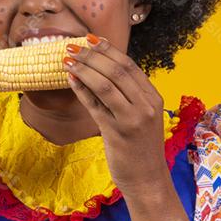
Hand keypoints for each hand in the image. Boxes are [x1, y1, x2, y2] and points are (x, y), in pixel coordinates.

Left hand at [62, 36, 170, 199]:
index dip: (108, 50)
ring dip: (84, 68)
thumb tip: (102, 71)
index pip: (129, 66)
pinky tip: (70, 78)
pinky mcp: (116, 131)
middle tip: (74, 46)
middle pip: (117, 70)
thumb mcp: (141, 117)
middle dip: (93, 55)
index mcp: (153, 98)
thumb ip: (129, 96)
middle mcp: (145, 105)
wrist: (147, 180)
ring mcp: (132, 118)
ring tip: (67, 59)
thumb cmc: (140, 148)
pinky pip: (94, 104)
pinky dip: (81, 88)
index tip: (91, 39)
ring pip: (105, 84)